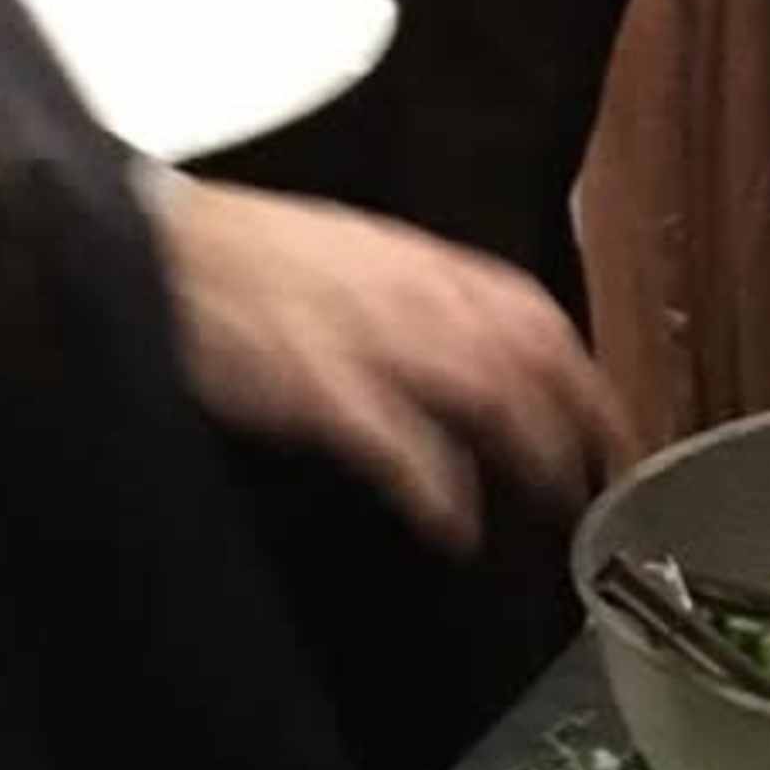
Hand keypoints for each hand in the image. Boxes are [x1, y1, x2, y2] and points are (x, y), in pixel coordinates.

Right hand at [153, 176, 623, 551]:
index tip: (609, 416)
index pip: (533, 313)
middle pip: (533, 358)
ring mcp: (373, 342)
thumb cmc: (244, 255)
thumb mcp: (349, 256)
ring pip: (491, 395)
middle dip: (583, 420)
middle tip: (607, 476)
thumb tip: (465, 340)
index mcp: (421, 265)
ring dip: (534, 453)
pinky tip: (455, 522)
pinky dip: (440, 487)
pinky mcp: (323, 388)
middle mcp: (414, 297)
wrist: (160, 246)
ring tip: (556, 502)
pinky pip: (404, 445)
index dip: (582, 370)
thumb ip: (415, 297)